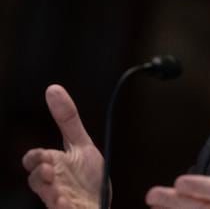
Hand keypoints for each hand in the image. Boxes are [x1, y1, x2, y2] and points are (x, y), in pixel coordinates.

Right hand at [22, 84, 104, 208]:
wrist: (100, 203)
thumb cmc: (87, 176)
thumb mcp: (81, 145)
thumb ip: (68, 120)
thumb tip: (53, 88)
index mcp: (54, 165)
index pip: (34, 160)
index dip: (35, 158)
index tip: (44, 155)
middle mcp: (53, 184)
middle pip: (35, 182)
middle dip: (39, 177)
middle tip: (47, 169)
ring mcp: (61, 201)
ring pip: (49, 200)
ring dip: (51, 194)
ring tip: (58, 193)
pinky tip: (69, 205)